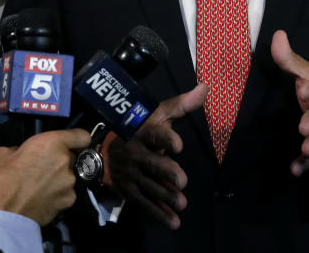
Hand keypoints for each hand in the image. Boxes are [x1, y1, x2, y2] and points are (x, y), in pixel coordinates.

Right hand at [0, 129, 89, 226]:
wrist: (1, 216)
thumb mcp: (3, 153)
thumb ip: (22, 148)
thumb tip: (26, 153)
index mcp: (51, 143)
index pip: (81, 136)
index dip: (76, 139)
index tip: (69, 143)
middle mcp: (64, 162)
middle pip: (71, 157)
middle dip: (58, 161)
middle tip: (41, 167)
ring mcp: (68, 183)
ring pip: (68, 177)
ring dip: (57, 179)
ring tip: (38, 187)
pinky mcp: (67, 202)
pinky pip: (66, 194)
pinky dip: (57, 195)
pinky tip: (42, 199)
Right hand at [106, 82, 206, 229]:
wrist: (104, 151)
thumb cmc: (138, 129)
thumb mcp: (156, 114)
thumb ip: (181, 105)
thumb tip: (205, 87)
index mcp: (143, 132)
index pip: (154, 134)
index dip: (166, 139)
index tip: (179, 145)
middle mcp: (136, 153)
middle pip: (152, 163)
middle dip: (166, 172)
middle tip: (182, 181)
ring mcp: (132, 174)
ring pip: (150, 185)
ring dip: (165, 196)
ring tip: (181, 204)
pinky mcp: (130, 190)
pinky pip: (145, 203)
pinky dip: (159, 213)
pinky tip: (173, 222)